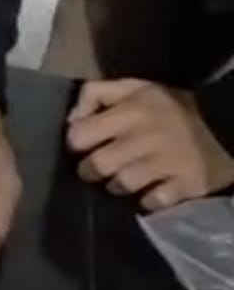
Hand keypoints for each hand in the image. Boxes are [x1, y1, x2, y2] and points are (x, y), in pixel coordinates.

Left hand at [66, 79, 233, 210]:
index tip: (82, 145)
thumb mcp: (136, 87)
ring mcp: (164, 165)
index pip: (80, 134)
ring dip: (116, 186)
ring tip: (124, 180)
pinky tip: (151, 191)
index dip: (76, 142)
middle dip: (90, 170)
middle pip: (96, 165)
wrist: (227, 123)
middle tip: (98, 168)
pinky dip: (147, 200)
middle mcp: (142, 139)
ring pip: (120, 185)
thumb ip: (98, 94)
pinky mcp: (184, 185)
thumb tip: (71, 119)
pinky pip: (151, 202)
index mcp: (129, 111)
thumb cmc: (173, 106)